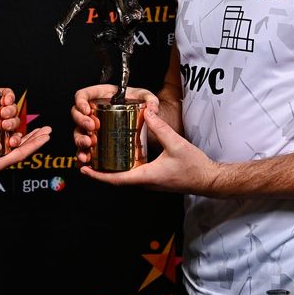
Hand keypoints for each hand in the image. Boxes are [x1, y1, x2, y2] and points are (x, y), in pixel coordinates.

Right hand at [0, 124, 52, 181]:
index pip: (19, 155)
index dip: (34, 144)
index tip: (45, 135)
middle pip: (19, 151)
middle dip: (33, 140)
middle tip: (46, 130)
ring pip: (11, 148)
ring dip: (23, 138)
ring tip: (34, 130)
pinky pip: (0, 146)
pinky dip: (8, 138)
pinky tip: (9, 132)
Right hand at [70, 84, 158, 164]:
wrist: (144, 120)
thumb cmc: (140, 104)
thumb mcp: (146, 98)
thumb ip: (151, 99)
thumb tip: (151, 108)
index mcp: (100, 96)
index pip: (83, 95)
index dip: (80, 101)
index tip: (88, 110)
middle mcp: (93, 112)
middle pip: (76, 114)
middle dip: (81, 122)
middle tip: (92, 127)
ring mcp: (92, 128)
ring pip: (78, 132)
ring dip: (79, 139)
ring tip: (88, 144)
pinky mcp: (96, 142)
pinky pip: (83, 149)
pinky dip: (81, 156)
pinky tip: (85, 161)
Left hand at [78, 107, 217, 194]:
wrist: (208, 179)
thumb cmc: (194, 167)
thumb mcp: (176, 143)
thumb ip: (159, 128)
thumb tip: (146, 113)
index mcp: (146, 177)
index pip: (117, 179)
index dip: (98, 175)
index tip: (85, 169)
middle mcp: (145, 182)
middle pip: (116, 179)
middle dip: (99, 171)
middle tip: (86, 159)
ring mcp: (149, 181)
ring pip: (124, 176)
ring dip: (110, 168)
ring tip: (98, 156)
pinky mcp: (153, 178)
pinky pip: (133, 173)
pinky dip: (122, 166)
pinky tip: (120, 155)